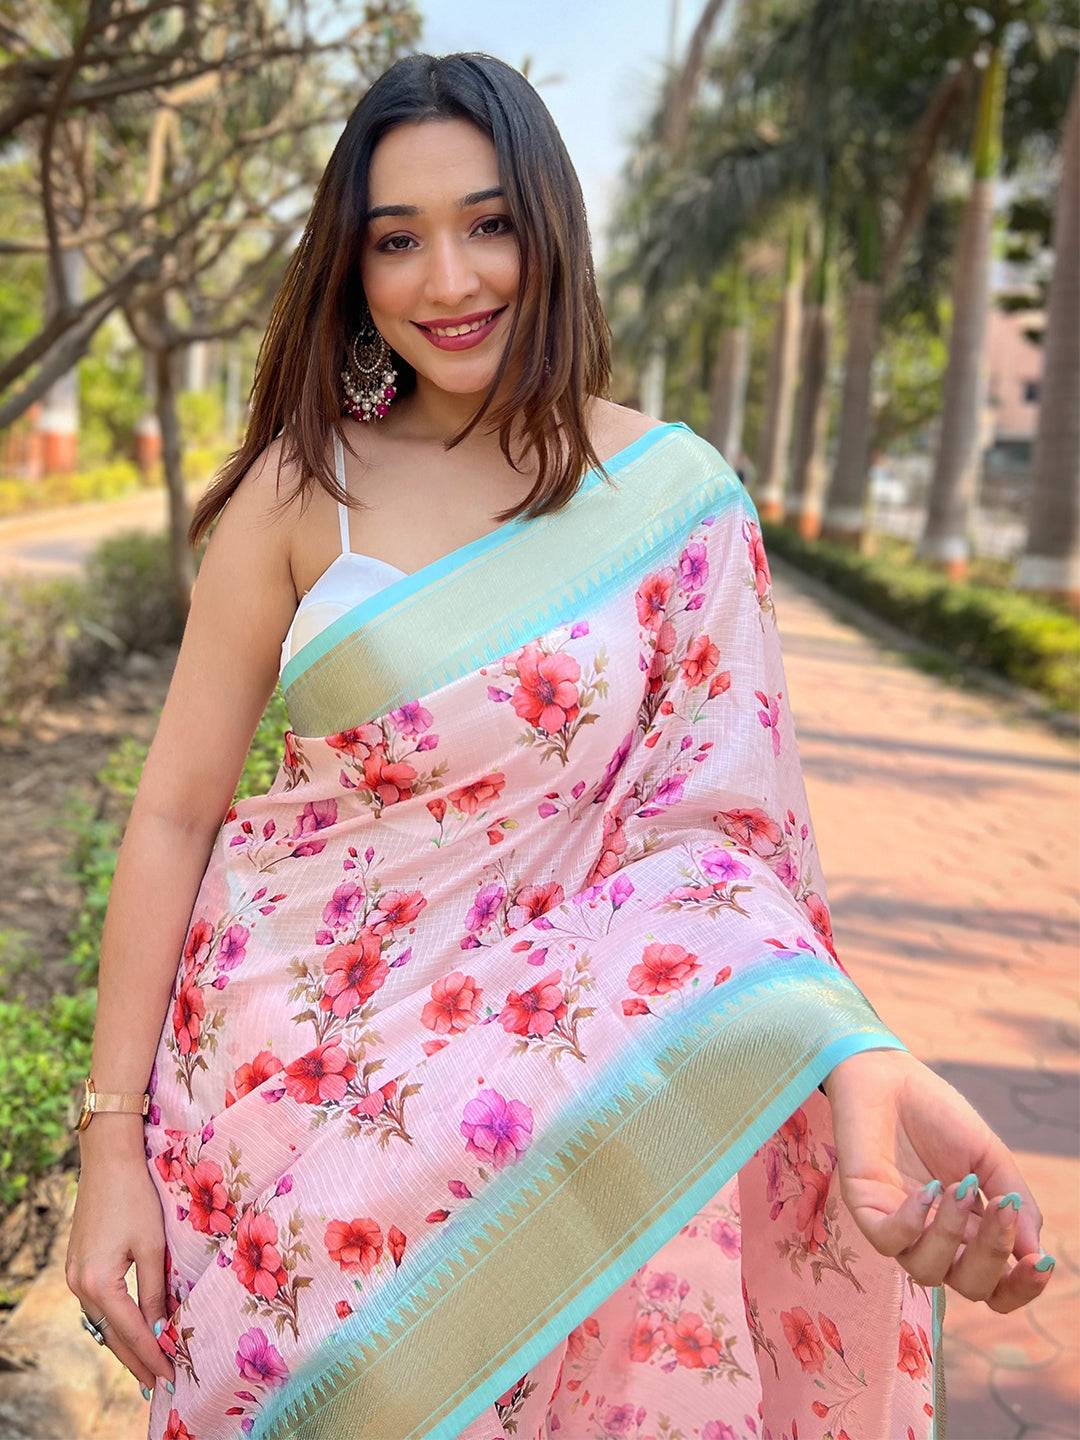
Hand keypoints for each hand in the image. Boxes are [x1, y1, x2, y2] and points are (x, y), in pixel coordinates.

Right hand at [64, 1124, 175, 1396]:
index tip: (171, 1378)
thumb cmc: (135, 1196)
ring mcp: (75, 1276)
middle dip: (136, 1360)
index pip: (131, 1332)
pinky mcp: (79, 1265)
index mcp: (99, 1283)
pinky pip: (98, 1306)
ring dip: (125, 1343)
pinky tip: (130, 1329)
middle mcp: (80, 1286)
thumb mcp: (151, 1245)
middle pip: (112, 1335)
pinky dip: (115, 1322)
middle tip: (158, 1385)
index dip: (152, 1356)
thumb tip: (162, 1329)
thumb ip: (156, 1290)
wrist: (108, 1160)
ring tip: (147, 1365)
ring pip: (102, 1323)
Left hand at [824, 1048, 1053, 1312]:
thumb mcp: (991, 1158)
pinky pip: (887, 1242)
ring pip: (927, 1271)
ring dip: (950, 1233)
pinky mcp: (867, 1208)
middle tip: (1003, 1207)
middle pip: (970, 1286)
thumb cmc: (940, 1117)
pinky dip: (911, 1223)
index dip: (1021, 1286)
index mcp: (970, 1232)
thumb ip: (1016, 1205)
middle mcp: (934, 1239)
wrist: (890, 1077)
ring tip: (960, 1186)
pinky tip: (930, 1190)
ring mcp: (899, 1226)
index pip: (997, 1286)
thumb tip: (1036, 1255)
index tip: (1042, 1262)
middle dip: (993, 1254)